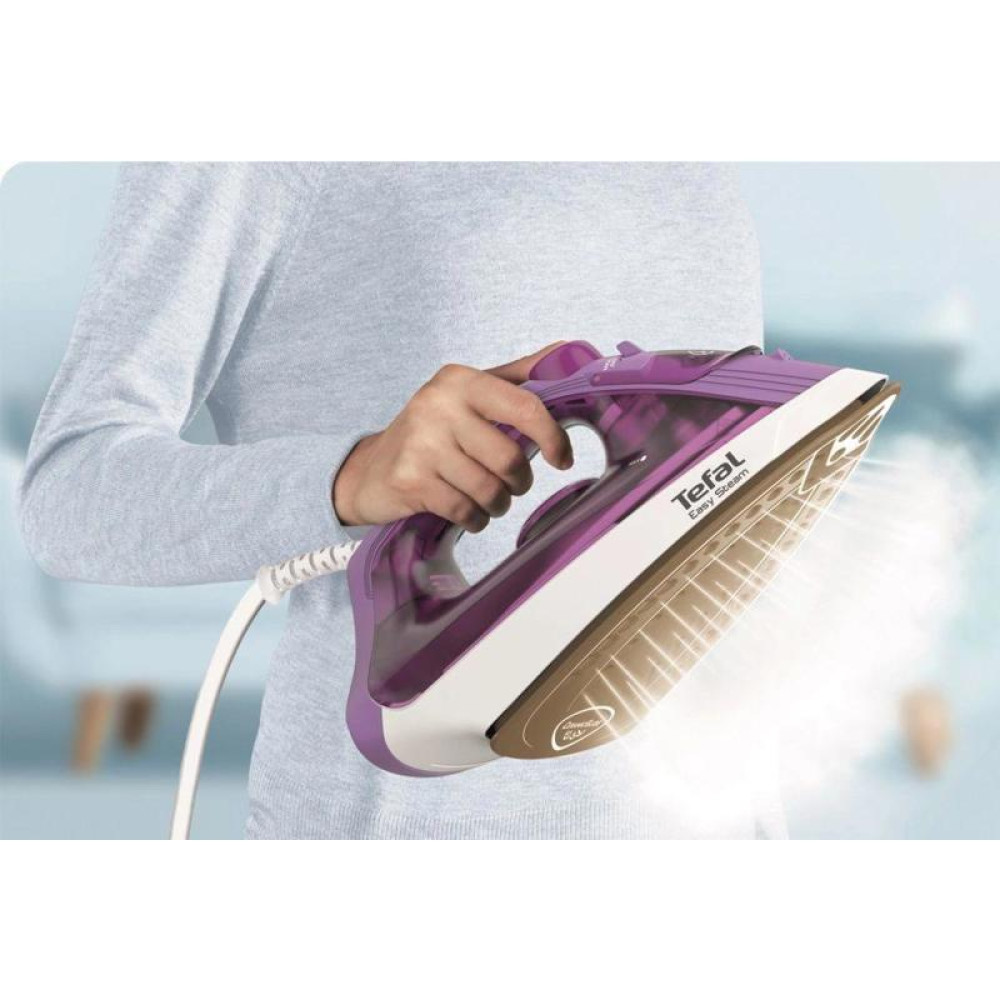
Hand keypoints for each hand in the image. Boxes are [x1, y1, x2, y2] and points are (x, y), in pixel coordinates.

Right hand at [333, 343, 573, 531]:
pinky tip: (468, 512)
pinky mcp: (411, 479)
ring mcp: (421, 443)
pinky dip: (475, 519)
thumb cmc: (432, 432)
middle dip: (518, 482)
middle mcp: (439, 405)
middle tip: (510, 484)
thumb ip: (519, 376)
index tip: (562, 458)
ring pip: (490, 490)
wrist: (371, 469)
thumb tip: (568, 352)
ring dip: (497, 504)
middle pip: (510, 458)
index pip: (525, 407)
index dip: (553, 437)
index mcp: (461, 380)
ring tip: (488, 499)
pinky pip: (465, 510)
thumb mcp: (469, 395)